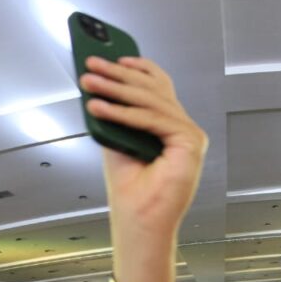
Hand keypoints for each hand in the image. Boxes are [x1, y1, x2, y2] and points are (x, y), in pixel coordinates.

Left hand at [80, 56, 207, 240]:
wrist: (140, 222)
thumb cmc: (131, 191)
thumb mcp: (118, 142)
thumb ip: (117, 115)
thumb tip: (100, 86)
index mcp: (171, 127)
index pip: (160, 86)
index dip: (138, 68)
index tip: (112, 59)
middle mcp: (184, 129)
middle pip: (153, 88)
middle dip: (117, 75)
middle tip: (91, 65)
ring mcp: (190, 135)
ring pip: (151, 101)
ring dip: (115, 89)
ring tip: (89, 84)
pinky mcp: (190, 143)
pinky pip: (152, 119)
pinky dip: (122, 113)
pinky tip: (100, 108)